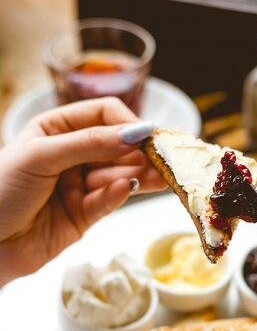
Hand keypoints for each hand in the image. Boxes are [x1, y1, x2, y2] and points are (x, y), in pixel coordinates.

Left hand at [0, 97, 165, 285]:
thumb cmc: (0, 191)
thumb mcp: (41, 156)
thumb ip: (89, 143)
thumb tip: (135, 132)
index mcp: (55, 130)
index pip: (102, 115)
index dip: (126, 123)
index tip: (148, 135)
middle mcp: (70, 155)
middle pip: (116, 147)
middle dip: (140, 152)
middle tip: (167, 158)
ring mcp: (78, 186)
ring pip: (118, 176)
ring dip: (140, 176)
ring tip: (163, 177)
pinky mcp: (84, 215)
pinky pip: (107, 201)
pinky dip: (118, 196)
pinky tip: (128, 189)